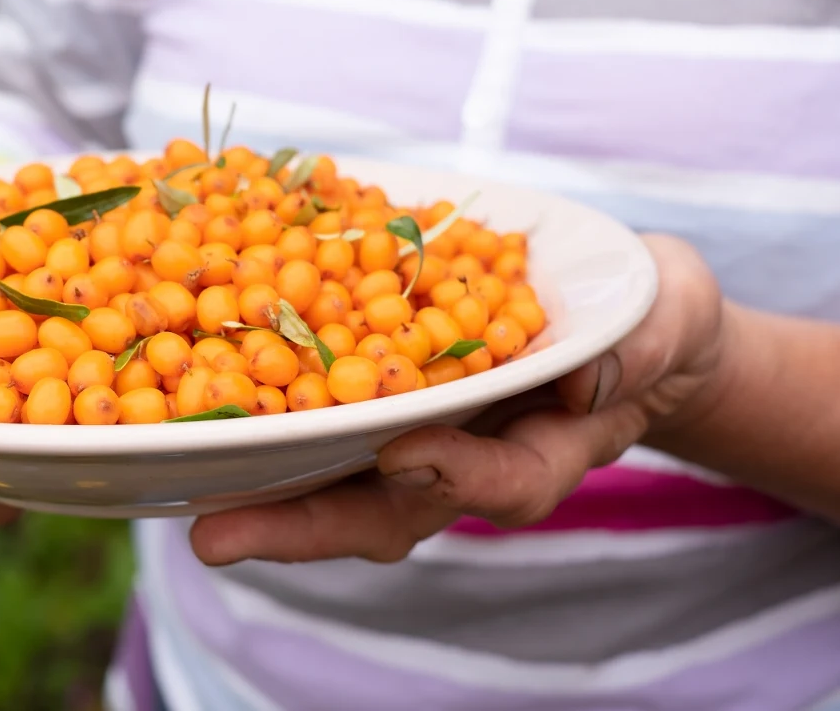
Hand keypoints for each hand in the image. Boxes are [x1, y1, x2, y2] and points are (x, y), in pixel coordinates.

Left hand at [188, 234, 726, 565]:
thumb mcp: (665, 318)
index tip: (408, 456)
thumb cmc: (645, 318)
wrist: (610, 302)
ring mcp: (404, 423)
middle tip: (217, 537)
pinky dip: (253, 394)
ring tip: (173, 481)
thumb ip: (638, 346)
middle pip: (375, 507)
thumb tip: (587, 375)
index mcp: (534, 450)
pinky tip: (183, 376)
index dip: (455, 477)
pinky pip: (308, 397)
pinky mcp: (366, 380)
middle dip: (298, 526)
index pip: (498, 483)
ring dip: (252, 478)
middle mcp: (453, 452)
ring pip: (326, 467)